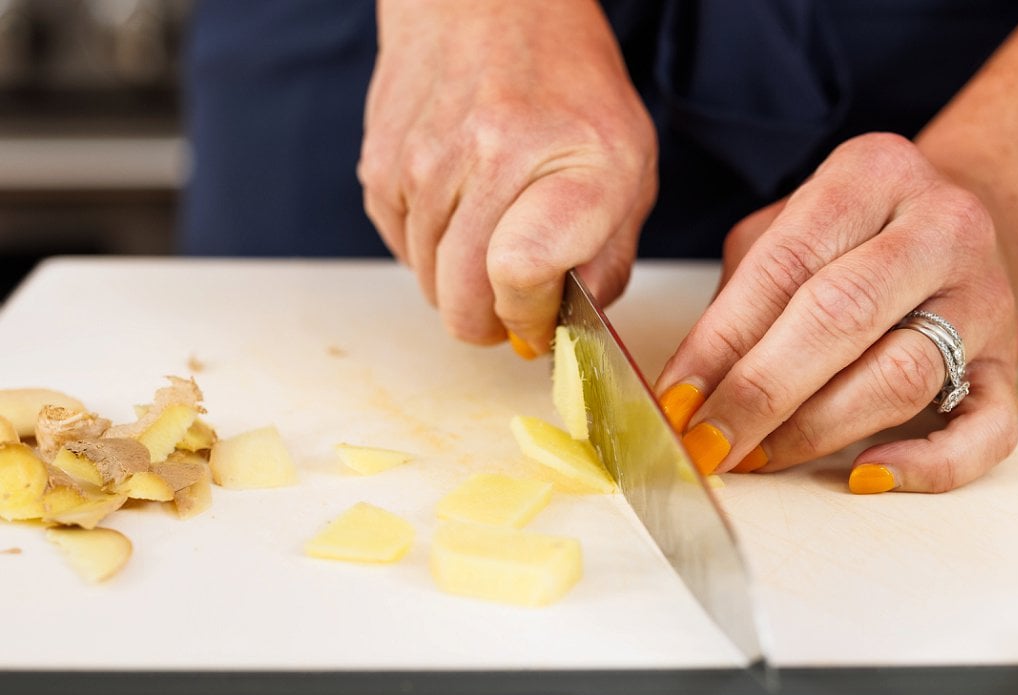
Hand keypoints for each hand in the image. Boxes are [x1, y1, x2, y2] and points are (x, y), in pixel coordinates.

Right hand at [359, 0, 656, 353]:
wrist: (488, 2)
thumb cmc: (570, 89)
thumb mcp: (628, 168)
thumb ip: (609, 259)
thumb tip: (563, 330)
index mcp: (572, 163)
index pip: (521, 277)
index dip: (529, 317)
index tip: (542, 317)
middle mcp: (491, 158)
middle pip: (463, 301)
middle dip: (493, 322)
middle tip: (514, 305)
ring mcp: (425, 161)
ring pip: (428, 284)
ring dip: (460, 285)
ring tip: (490, 238)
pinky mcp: (381, 164)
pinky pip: (400, 250)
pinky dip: (428, 252)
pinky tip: (458, 213)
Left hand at [654, 132, 1017, 492]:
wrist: (955, 232)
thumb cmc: (851, 239)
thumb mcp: (786, 234)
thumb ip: (737, 303)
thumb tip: (686, 394)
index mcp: (873, 175)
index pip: (783, 267)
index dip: (719, 345)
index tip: (677, 404)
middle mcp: (942, 227)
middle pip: (842, 318)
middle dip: (761, 394)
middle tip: (710, 444)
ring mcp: (986, 297)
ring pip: (901, 377)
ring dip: (816, 431)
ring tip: (759, 456)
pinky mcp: (1011, 364)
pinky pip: (985, 431)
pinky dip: (928, 466)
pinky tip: (867, 476)